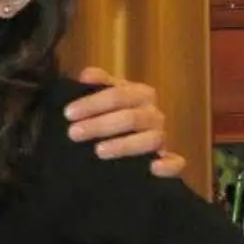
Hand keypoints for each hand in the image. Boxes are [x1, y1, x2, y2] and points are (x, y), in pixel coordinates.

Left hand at [67, 66, 185, 177]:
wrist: (135, 136)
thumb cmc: (117, 112)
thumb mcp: (109, 94)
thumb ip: (99, 82)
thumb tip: (85, 75)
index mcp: (140, 94)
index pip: (117, 95)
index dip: (92, 103)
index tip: (68, 113)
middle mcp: (154, 114)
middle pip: (131, 118)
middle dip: (100, 125)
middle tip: (73, 133)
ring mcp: (163, 137)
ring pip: (151, 139)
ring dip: (125, 145)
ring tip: (99, 151)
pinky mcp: (169, 161)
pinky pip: (176, 163)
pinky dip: (168, 165)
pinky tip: (152, 168)